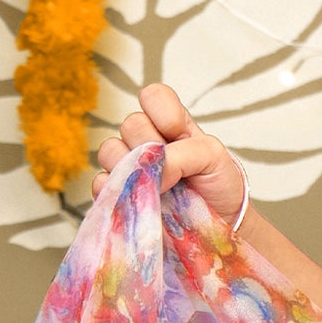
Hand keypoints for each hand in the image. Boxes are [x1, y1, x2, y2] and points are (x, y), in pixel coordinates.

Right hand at [92, 82, 246, 227]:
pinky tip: (138, 202)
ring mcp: (130, 167)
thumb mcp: (215, 158)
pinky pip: (101, 183)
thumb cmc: (218, 186)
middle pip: (131, 124)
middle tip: (175, 171)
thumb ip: (184, 152)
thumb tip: (149, 168)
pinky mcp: (118, 194)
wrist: (219, 225)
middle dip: (153, 146)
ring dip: (133, 168)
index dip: (162, 113)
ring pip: (110, 150)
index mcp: (171, 125)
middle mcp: (147, 140)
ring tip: (158, 189)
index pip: (153, 96)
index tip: (178, 134)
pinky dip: (117, 193)